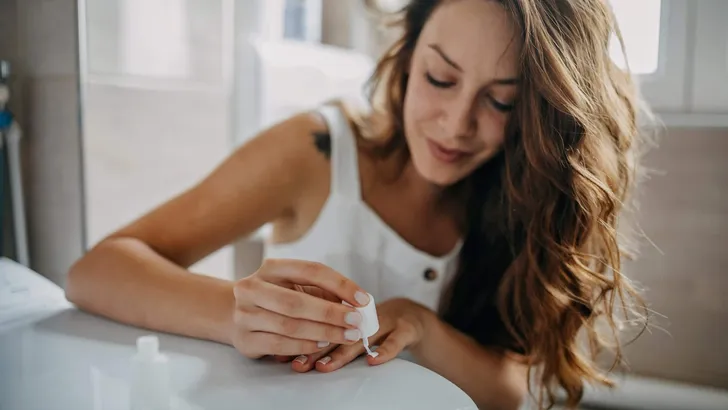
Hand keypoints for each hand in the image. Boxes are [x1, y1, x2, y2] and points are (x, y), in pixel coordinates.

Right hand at [230, 258, 370, 357]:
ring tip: (346, 335)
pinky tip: (322, 345)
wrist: (231, 312)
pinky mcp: (245, 339)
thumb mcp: (295, 285)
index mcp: (271, 268)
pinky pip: (280, 345)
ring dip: (323, 332)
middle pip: (296, 301)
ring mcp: (245, 314)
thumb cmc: (275, 296)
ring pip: (289, 326)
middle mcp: (252, 288)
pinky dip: (305, 346)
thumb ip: (322, 292)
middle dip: (331, 313)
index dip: (340, 284)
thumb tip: (357, 304)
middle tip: (357, 322)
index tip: (363, 299)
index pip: (310, 270)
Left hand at [289, 298, 431, 371]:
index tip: (281, 355)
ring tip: (324, 366)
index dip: (298, 336)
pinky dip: (385, 350)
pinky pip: (397, 339)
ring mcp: (386, 317)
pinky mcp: (407, 326)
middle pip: (337, 327)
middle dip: (314, 347)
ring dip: (343, 350)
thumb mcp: (346, 324)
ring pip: (362, 333)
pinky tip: (373, 360)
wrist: (411, 315)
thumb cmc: (370, 323)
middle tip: (298, 364)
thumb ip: (320, 333)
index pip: (320, 317)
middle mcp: (363, 311)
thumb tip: (280, 351)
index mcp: (346, 307)